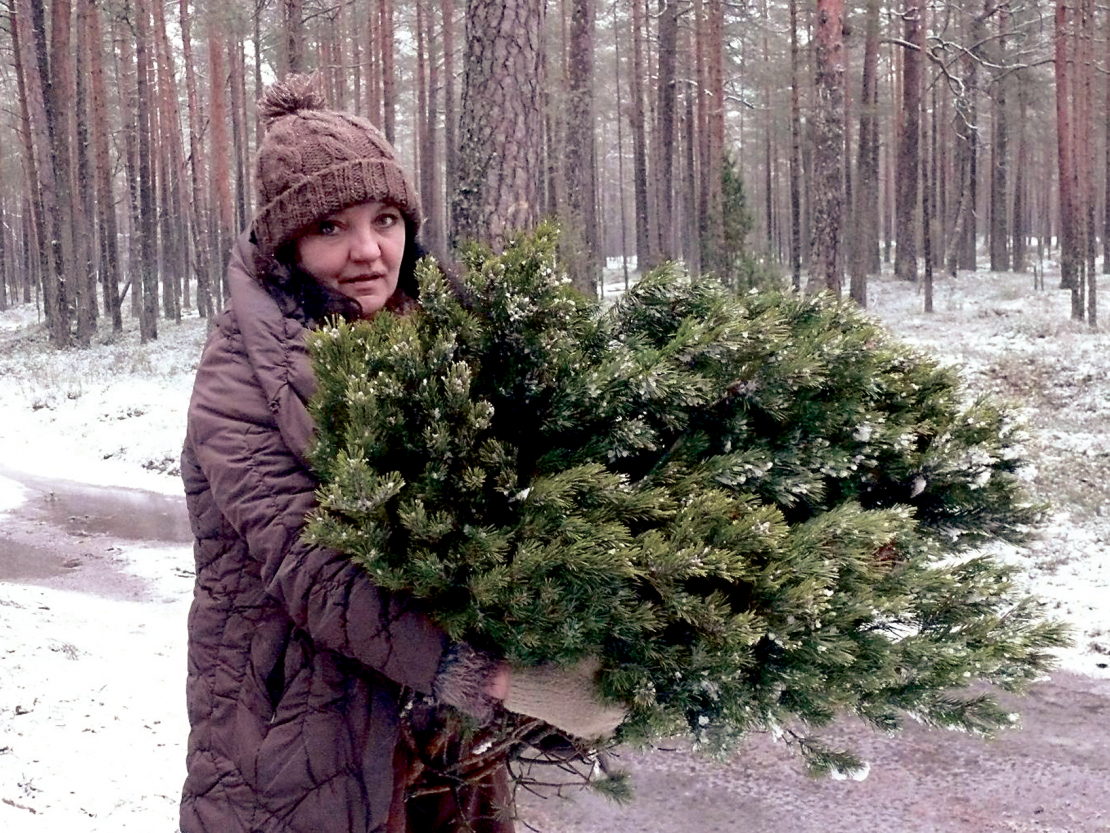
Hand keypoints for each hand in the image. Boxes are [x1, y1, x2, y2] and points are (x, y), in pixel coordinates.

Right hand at [502, 657, 625, 739]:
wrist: (530, 689)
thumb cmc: (560, 673)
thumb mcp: (588, 660)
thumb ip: (607, 662)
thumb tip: (619, 663)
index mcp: (605, 710)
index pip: (628, 707)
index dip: (629, 694)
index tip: (628, 682)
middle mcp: (598, 725)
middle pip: (619, 719)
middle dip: (621, 705)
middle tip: (618, 688)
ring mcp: (584, 730)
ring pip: (607, 727)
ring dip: (610, 714)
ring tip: (606, 699)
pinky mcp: (572, 730)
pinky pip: (593, 730)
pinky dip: (597, 720)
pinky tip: (592, 707)